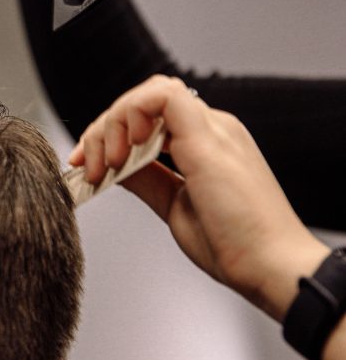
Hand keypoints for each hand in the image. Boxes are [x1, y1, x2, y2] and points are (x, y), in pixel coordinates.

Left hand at [69, 75, 328, 319]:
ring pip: (151, 92)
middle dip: (105, 128)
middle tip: (88, 165)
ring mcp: (213, 129)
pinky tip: (126, 150)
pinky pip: (163, 96)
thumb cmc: (236, 247)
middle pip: (146, 101)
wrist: (272, 267)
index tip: (87, 167)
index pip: (151, 117)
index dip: (111, 135)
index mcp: (207, 144)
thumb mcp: (175, 207)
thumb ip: (147, 181)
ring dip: (116, 121)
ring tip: (108, 162)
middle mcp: (213, 129)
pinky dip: (132, 114)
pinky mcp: (208, 137)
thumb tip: (116, 168)